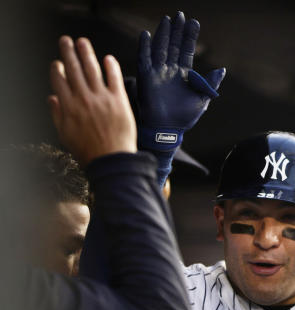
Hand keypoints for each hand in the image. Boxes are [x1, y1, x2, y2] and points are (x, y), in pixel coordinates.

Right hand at [48, 36, 135, 165]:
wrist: (112, 160)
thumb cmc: (89, 151)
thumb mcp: (65, 135)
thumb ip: (57, 114)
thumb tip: (52, 98)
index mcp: (69, 107)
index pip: (59, 80)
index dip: (57, 69)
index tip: (57, 62)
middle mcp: (83, 99)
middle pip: (74, 69)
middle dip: (68, 52)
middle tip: (66, 40)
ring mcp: (102, 98)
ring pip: (92, 69)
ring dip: (86, 53)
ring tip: (83, 42)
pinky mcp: (119, 101)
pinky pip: (115, 79)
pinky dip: (111, 67)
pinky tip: (108, 58)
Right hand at [137, 11, 224, 131]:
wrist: (168, 129)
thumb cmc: (185, 117)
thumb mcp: (202, 99)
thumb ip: (210, 83)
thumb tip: (222, 69)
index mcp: (184, 75)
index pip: (187, 50)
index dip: (190, 37)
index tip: (194, 22)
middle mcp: (170, 70)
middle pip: (174, 45)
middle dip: (177, 31)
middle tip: (181, 15)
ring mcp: (158, 72)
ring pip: (160, 48)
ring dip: (163, 34)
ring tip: (167, 20)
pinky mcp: (146, 77)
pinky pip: (144, 59)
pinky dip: (144, 46)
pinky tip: (145, 34)